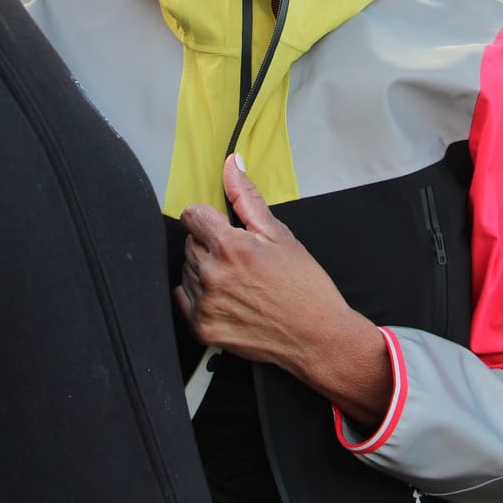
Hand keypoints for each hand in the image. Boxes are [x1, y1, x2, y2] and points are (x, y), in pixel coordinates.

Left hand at [177, 155, 391, 422]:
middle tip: (243, 261)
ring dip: (206, 271)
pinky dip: (201, 296)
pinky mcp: (202, 328)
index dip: (210, 219)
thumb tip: (232, 164)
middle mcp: (212, 275)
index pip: (192, 216)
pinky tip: (229, 299)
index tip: (224, 230)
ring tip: (240, 283)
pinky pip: (184, 298)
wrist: (318, 337)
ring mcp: (205, 304)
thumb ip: (247, 198)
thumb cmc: (305, 286)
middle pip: (190, 243)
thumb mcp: (280, 235)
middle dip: (211, 245)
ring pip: (188, 270)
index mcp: (230, 247)